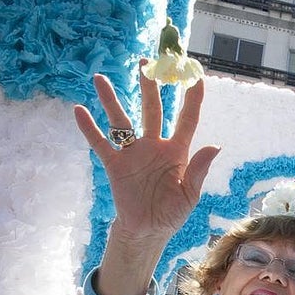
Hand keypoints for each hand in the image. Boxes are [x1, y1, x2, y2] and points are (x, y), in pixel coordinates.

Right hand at [73, 62, 220, 244]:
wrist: (147, 232)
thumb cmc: (171, 213)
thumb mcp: (190, 195)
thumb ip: (199, 170)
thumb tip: (214, 146)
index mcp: (178, 151)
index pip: (187, 118)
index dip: (192, 98)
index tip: (195, 74)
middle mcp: (155, 145)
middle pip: (152, 109)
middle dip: (149, 86)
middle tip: (145, 62)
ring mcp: (133, 153)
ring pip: (121, 121)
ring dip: (111, 100)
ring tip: (100, 79)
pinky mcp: (114, 164)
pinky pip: (100, 143)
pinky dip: (89, 128)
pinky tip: (79, 110)